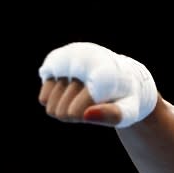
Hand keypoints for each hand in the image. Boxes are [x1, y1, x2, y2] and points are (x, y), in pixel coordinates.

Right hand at [38, 42, 157, 127]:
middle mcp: (84, 58)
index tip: (100, 104)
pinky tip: (73, 87)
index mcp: (104, 71)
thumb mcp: (129, 110)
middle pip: (63, 111)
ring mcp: (67, 56)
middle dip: (77, 112)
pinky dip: (56, 99)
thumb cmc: (125, 97)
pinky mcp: (54, 59)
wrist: (122, 76)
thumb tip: (86, 115)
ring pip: (50, 104)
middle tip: (95, 98)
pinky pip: (43, 98)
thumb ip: (114, 115)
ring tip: (86, 91)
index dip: (84, 115)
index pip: (76, 112)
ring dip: (66, 105)